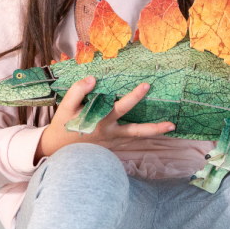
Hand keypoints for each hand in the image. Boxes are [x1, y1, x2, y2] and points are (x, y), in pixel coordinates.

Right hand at [35, 76, 174, 160]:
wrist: (57, 149)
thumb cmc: (63, 126)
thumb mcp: (66, 107)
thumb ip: (78, 91)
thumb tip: (92, 79)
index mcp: (100, 121)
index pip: (121, 108)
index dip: (134, 96)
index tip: (146, 85)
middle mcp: (110, 133)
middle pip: (136, 131)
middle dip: (154, 127)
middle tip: (171, 124)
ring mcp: (112, 141)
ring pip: (136, 138)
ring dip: (153, 133)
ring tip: (171, 127)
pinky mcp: (112, 145)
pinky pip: (131, 140)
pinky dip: (143, 135)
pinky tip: (154, 130)